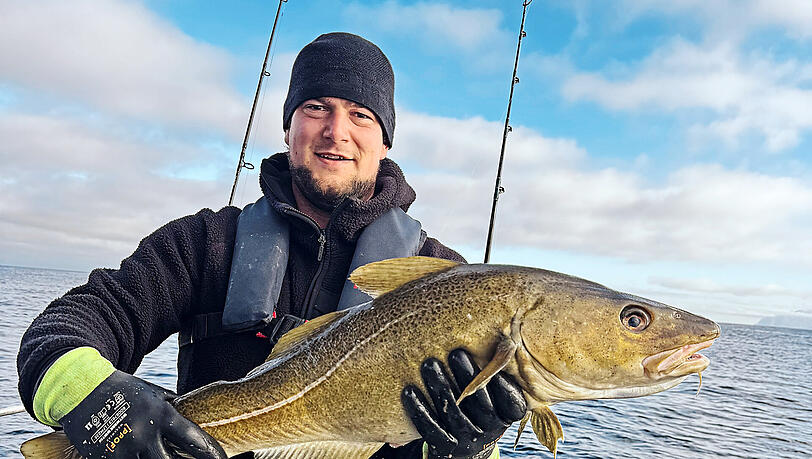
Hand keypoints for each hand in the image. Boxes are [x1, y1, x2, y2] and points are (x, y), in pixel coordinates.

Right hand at [59, 370, 226, 458]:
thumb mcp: (154, 393)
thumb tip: (195, 417)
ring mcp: (122, 448)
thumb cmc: (124, 390)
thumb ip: (173, 408)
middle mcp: (144, 433)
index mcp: (161, 414)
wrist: (82, 388)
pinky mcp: (103, 458)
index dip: (210, 453)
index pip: (193, 439)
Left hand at [402, 349, 526, 458]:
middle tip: (455, 354)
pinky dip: (420, 410)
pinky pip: (431, 429)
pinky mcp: (446, 447)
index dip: (502, 383)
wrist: (468, 444)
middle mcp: (490, 430)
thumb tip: (499, 334)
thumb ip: (496, 370)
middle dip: (467, 377)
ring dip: (440, 388)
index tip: (492, 359)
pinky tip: (409, 391)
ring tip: (429, 364)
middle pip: (480, 405)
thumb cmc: (482, 402)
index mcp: (507, 415)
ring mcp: (468, 440)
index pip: (511, 402)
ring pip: (453, 415)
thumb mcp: (495, 391)